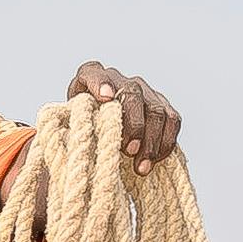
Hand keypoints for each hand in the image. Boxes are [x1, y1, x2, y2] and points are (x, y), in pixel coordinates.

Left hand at [66, 62, 184, 170]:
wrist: (98, 130)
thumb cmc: (82, 129)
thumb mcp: (70, 125)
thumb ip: (71, 126)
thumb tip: (73, 141)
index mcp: (91, 78)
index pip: (93, 73)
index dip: (100, 83)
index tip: (105, 97)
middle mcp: (119, 80)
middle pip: (132, 94)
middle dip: (134, 124)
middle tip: (129, 150)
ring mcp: (144, 91)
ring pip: (156, 110)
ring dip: (151, 142)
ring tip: (141, 168)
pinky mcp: (162, 105)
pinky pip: (172, 120)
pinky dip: (166, 142)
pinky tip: (155, 160)